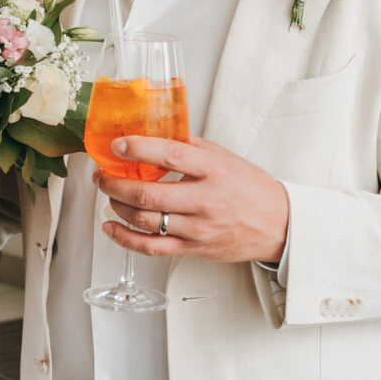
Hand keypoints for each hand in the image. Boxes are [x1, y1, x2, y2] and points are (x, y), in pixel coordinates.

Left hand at [95, 135, 288, 264]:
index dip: (139, 149)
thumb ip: (190, 146)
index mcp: (213, 170)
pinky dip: (125, 238)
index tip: (117, 145)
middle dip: (115, 184)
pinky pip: (151, 248)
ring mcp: (198, 228)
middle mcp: (205, 200)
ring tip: (108, 195)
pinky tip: (111, 227)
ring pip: (145, 221)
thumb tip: (154, 131)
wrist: (278, 225)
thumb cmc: (251, 188)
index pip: (171, 156)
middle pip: (148, 195)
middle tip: (102, 175)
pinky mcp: (193, 248)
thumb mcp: (225, 157)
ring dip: (117, 206)